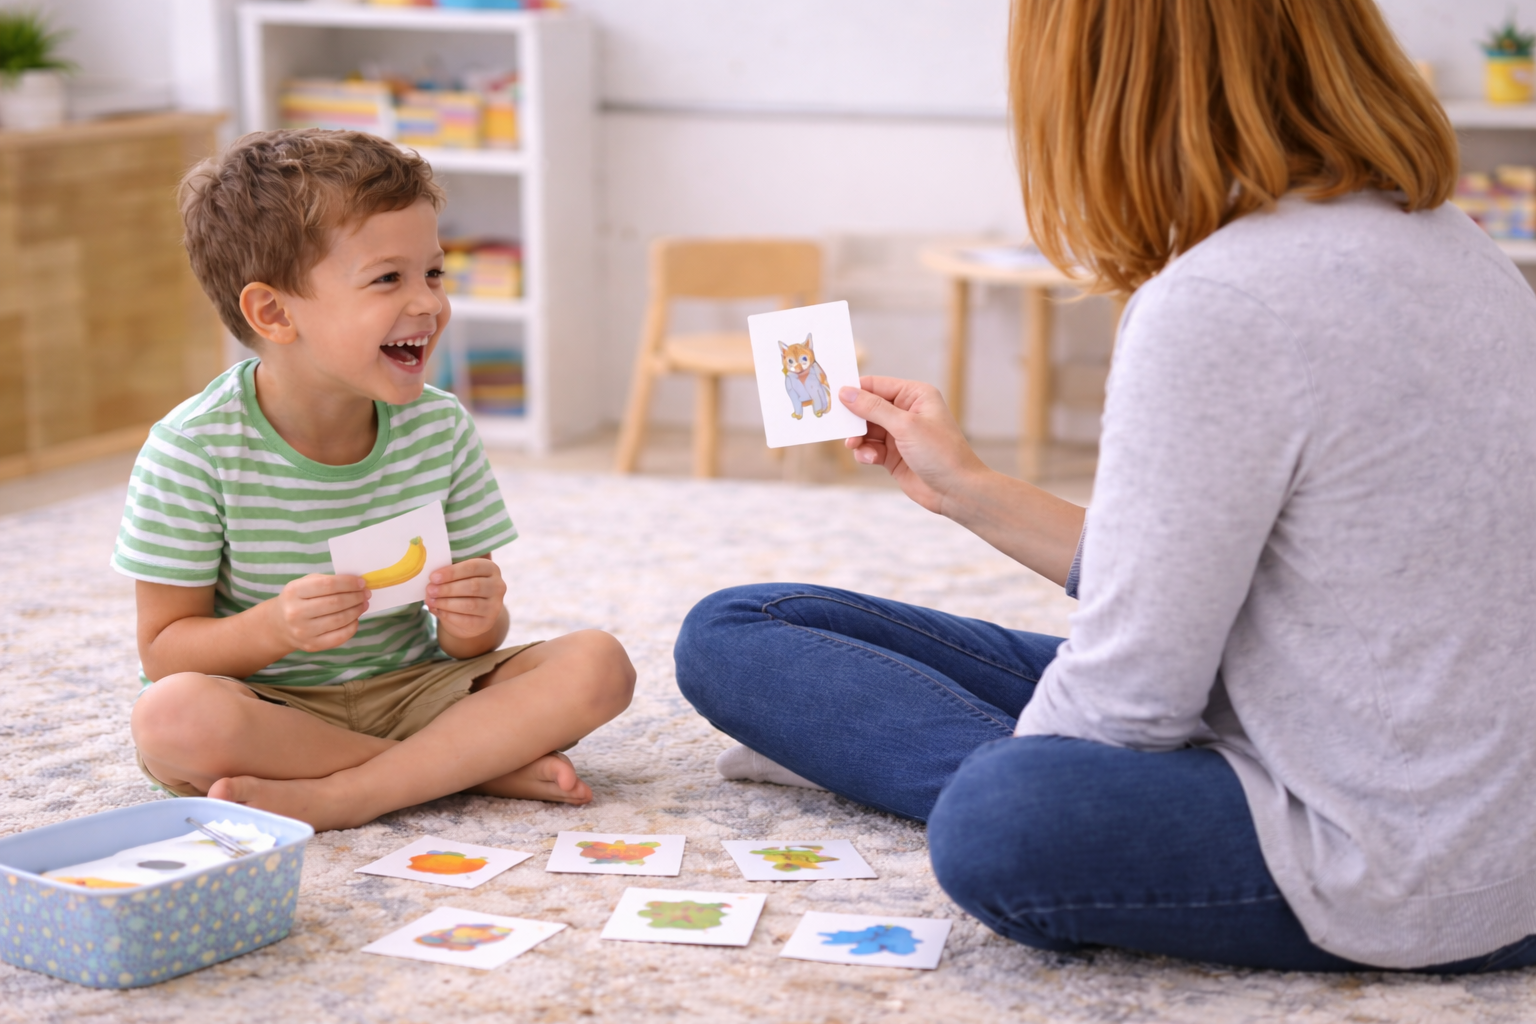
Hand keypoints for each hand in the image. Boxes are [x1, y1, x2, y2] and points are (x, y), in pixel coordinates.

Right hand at [266, 574, 369, 652]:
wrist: (279, 625)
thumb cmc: (299, 599)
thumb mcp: (305, 583)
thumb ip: (328, 581)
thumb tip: (357, 583)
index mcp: (294, 591)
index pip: (328, 585)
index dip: (349, 583)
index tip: (361, 583)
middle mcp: (295, 612)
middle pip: (336, 603)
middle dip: (356, 597)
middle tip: (366, 594)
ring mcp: (303, 631)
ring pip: (339, 620)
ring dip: (357, 610)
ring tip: (363, 604)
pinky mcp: (312, 645)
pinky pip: (339, 636)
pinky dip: (352, 626)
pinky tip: (355, 619)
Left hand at [426, 557, 507, 639]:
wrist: (472, 613)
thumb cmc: (462, 588)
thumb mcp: (459, 577)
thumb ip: (448, 575)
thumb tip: (432, 582)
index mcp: (491, 569)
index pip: (472, 567)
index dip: (452, 572)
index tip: (433, 577)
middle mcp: (498, 586)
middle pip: (472, 586)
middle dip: (448, 589)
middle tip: (430, 590)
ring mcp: (495, 606)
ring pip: (470, 604)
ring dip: (446, 603)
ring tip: (431, 601)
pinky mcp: (487, 623)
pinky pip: (467, 620)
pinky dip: (449, 615)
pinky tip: (438, 611)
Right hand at [840, 376, 988, 514]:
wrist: (956, 491)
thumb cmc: (941, 453)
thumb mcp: (905, 425)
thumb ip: (873, 408)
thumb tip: (846, 392)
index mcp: (915, 395)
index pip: (876, 385)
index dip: (855, 391)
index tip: (833, 398)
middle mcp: (906, 412)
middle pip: (867, 408)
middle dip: (854, 419)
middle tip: (839, 428)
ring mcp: (899, 434)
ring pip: (865, 430)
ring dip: (858, 439)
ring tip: (857, 446)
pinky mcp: (893, 455)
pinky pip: (870, 448)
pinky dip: (866, 453)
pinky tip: (872, 460)